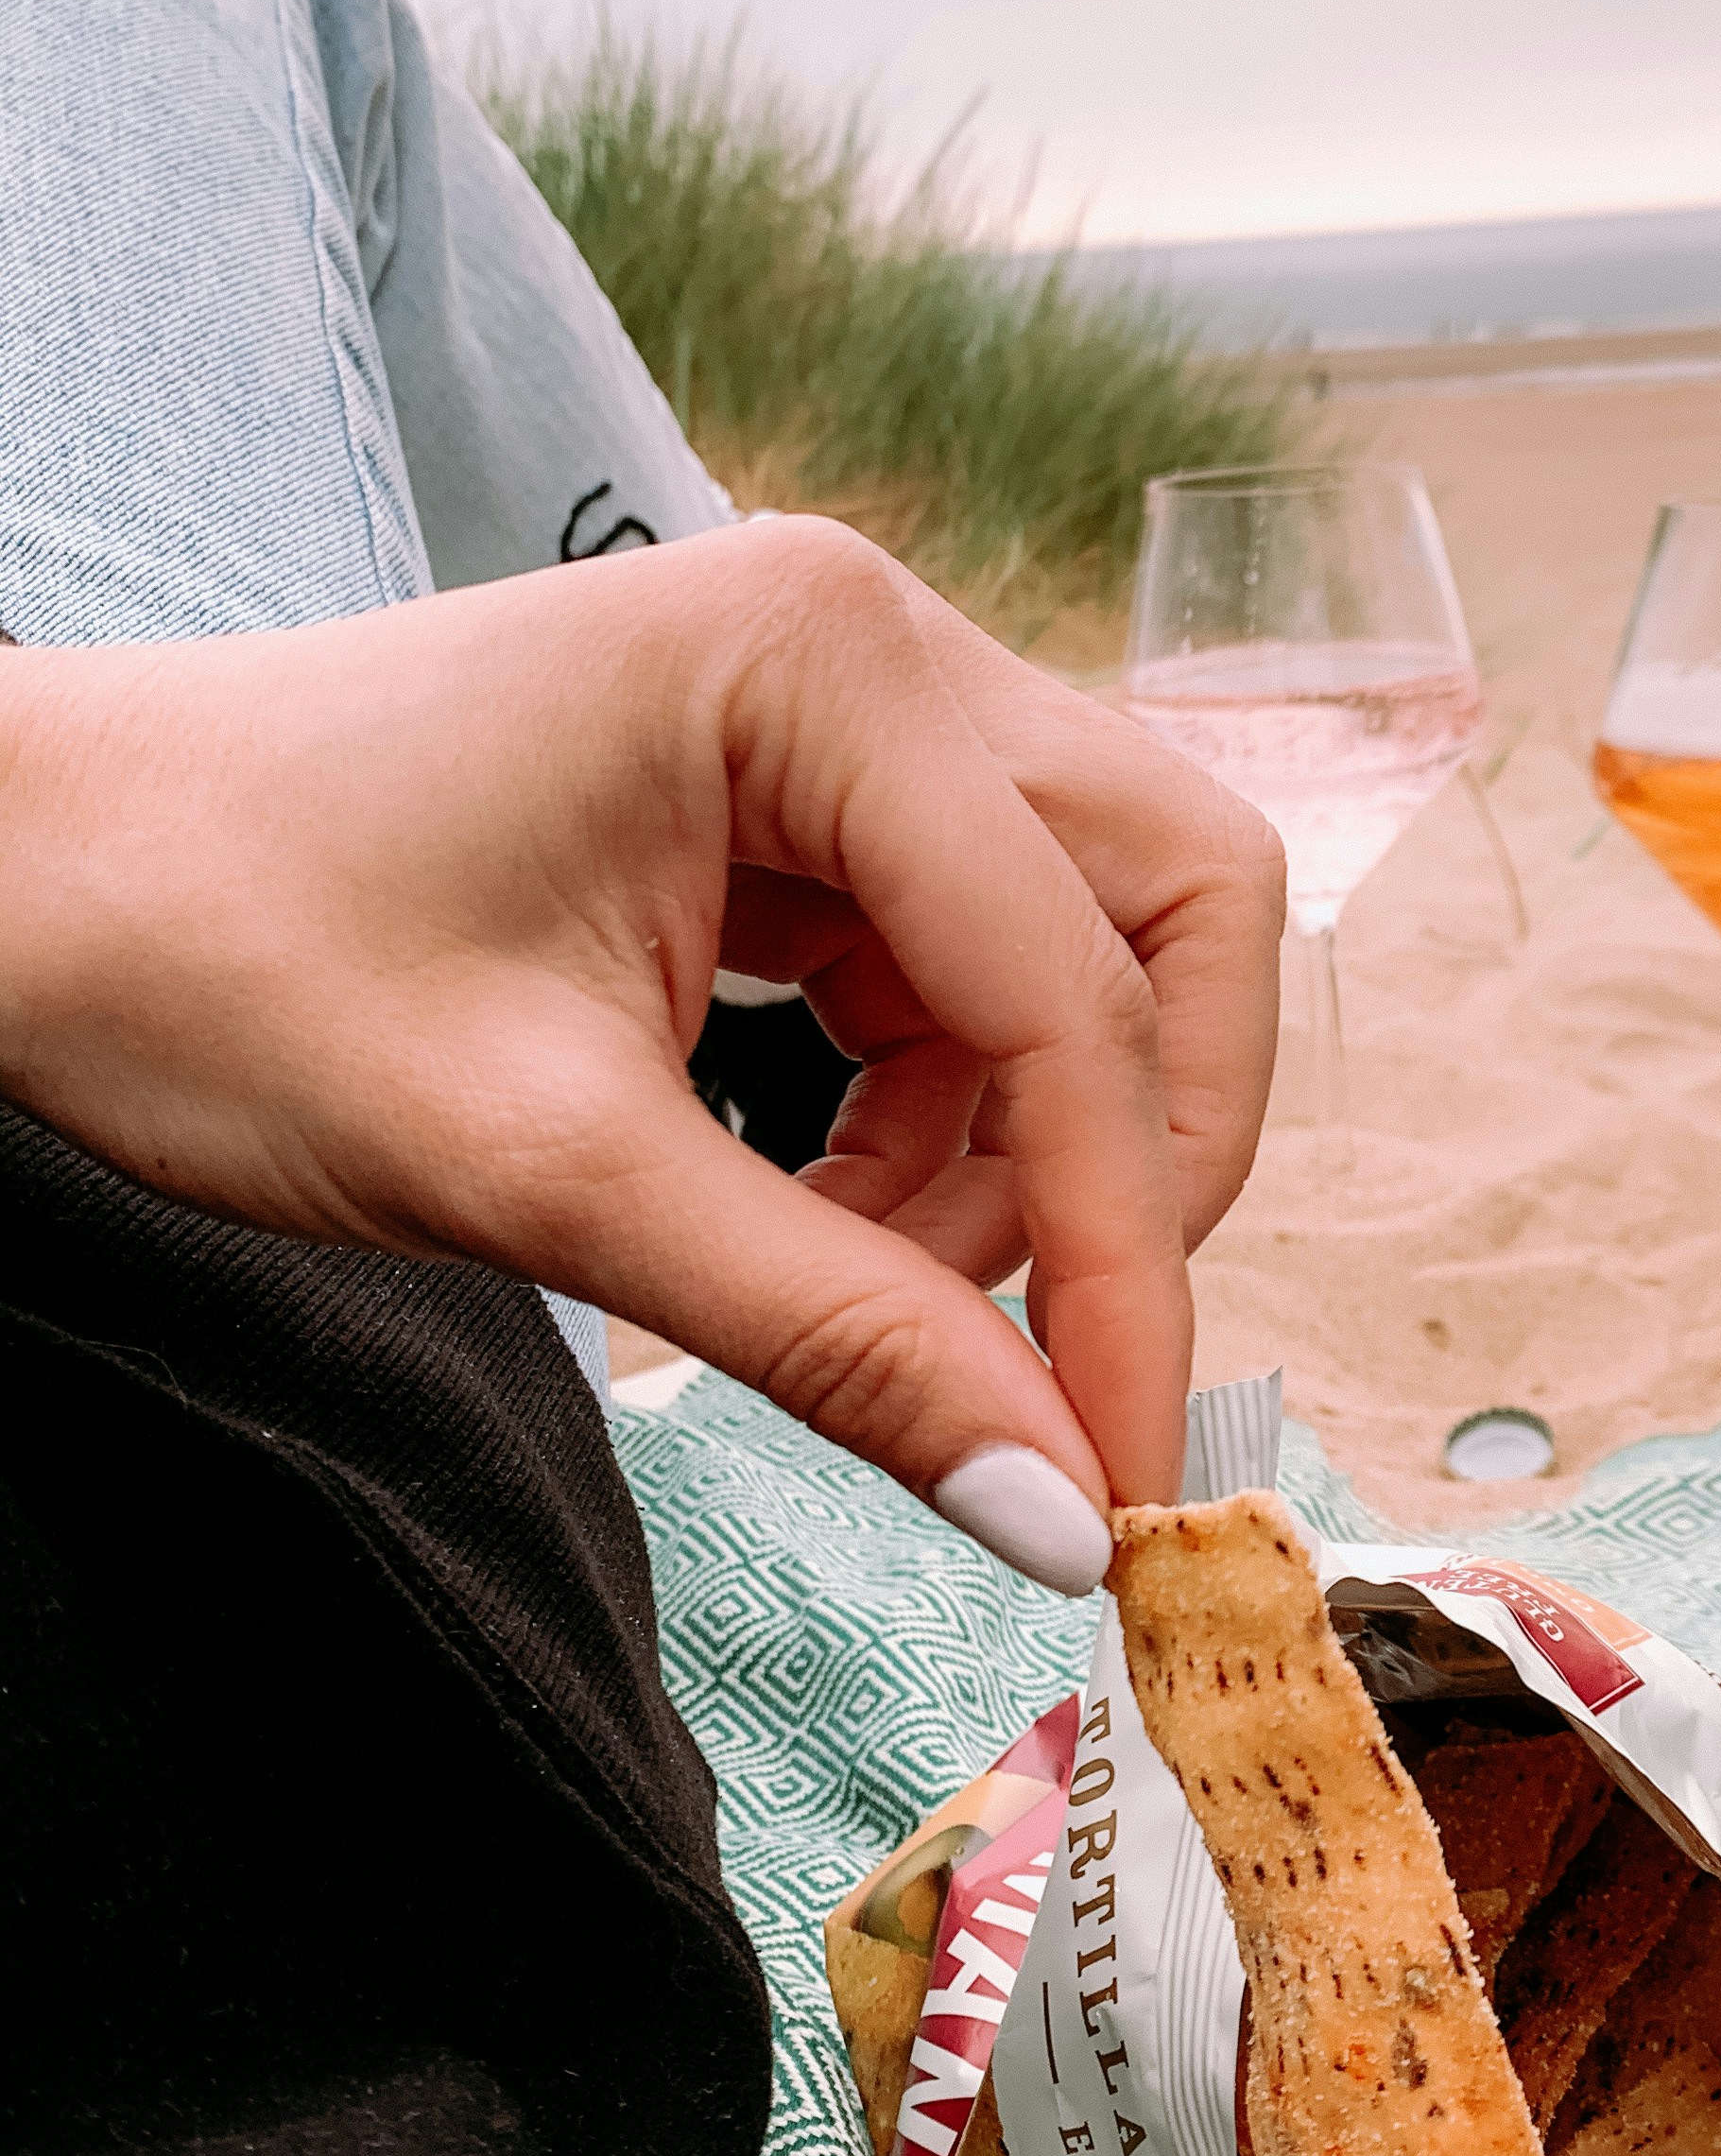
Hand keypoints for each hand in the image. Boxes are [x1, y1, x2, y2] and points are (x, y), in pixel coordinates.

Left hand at [0, 520, 1284, 1580]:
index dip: (1123, 1259)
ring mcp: (845, 711)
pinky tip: (814, 1217)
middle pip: (1171, 912)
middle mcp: (873, 644)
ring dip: (1026, 1153)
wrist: (19, 882)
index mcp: (821, 665)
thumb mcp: (538, 1170)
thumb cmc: (216, 959)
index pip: (1079, 995)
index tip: (1117, 1485)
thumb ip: (831, 1330)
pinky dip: (942, 1125)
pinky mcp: (803, 796)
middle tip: (1041, 1350)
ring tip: (853, 1283)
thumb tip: (1059, 1511)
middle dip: (1138, 1153)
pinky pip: (975, 976)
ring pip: (1092, 950)